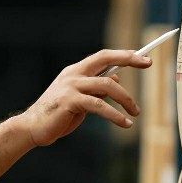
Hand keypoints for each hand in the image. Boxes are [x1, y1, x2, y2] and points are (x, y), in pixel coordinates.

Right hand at [19, 49, 151, 146]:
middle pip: (106, 60)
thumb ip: (95, 89)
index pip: (103, 56)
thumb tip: (116, 80)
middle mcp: (73, 75)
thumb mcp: (80, 99)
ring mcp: (70, 87)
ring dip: (126, 99)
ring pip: (107, 85)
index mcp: (75, 71)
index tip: (144, 57)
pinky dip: (115, 115)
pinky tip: (124, 124)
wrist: (32, 128)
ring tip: (135, 114)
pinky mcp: (70, 102)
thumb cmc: (57, 115)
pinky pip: (99, 105)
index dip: (124, 54)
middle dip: (129, 59)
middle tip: (149, 64)